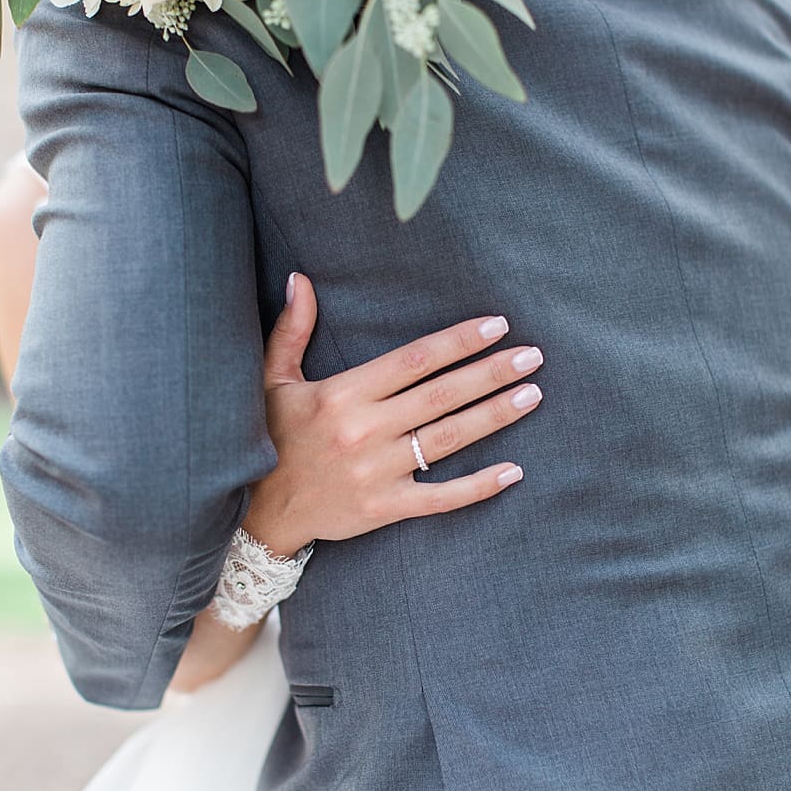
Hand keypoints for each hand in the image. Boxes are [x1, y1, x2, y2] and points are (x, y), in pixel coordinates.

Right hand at [242, 273, 538, 556]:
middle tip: (532, 356)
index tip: (496, 326)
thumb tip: (298, 278)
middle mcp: (363, 431)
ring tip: (531, 395)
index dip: (457, 342)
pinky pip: (442, 497)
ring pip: (448, 439)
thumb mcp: (272, 380)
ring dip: (495, 415)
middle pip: (441, 395)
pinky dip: (479, 486)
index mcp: (341, 395)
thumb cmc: (269, 437)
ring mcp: (377, 472)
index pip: (412, 361)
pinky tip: (514, 471)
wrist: (259, 511)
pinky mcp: (385, 507)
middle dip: (490, 373)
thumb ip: (291, 330)